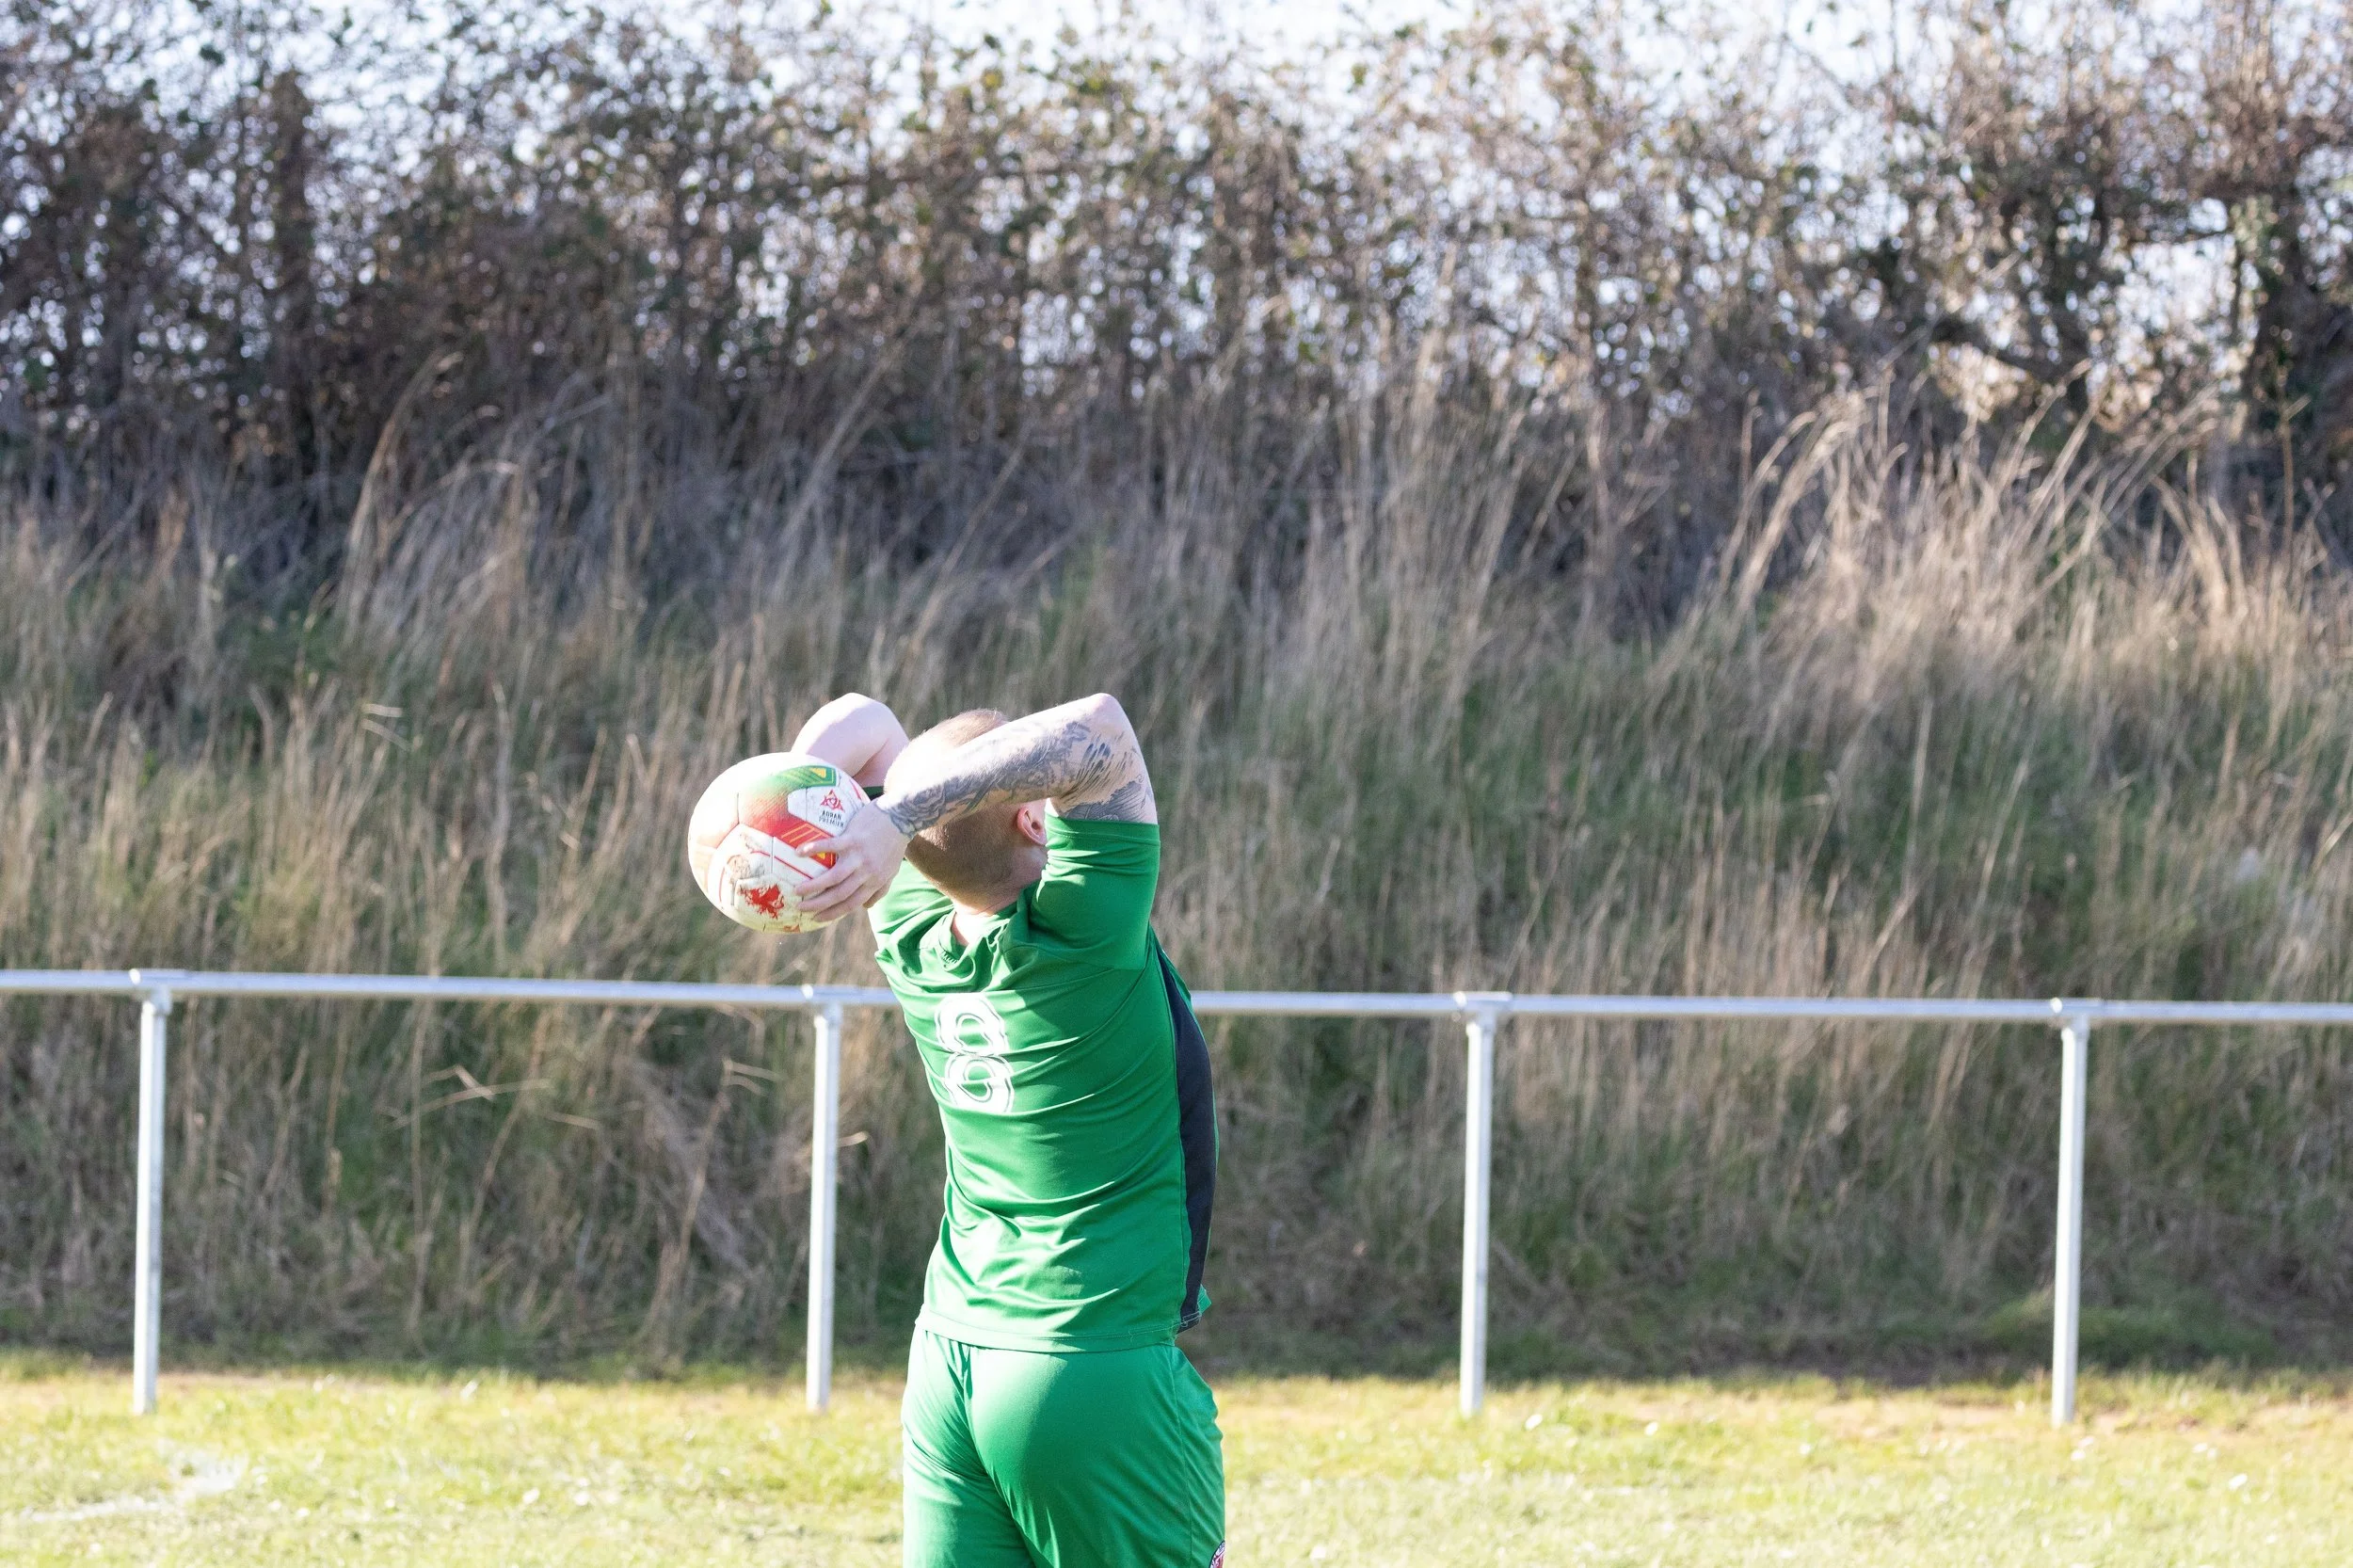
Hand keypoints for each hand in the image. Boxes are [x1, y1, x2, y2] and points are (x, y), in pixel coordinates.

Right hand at [796, 804, 909, 923]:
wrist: (902, 817)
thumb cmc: (894, 844)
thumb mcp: (892, 871)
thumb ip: (880, 889)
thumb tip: (866, 907)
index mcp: (874, 881)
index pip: (852, 903)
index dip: (833, 913)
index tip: (817, 918)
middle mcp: (866, 873)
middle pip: (839, 894)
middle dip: (818, 904)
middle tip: (800, 907)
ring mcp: (859, 856)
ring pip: (834, 877)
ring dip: (814, 886)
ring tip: (797, 890)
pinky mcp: (853, 838)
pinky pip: (831, 846)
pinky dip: (814, 849)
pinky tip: (799, 853)